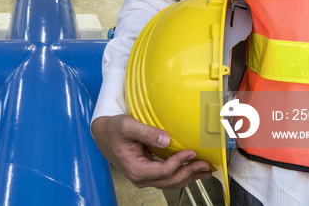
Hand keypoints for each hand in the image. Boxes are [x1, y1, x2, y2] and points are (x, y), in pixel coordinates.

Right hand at [91, 115, 211, 188]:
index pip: (163, 171)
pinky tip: (192, 169)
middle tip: (205, 164)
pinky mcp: (149, 173)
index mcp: (135, 169)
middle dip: (190, 173)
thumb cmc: (113, 129)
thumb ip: (146, 132)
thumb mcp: (127, 126)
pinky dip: (182, 174)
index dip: (179, 163)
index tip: (191, 152)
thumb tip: (166, 139)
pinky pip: (167, 177)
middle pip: (170, 180)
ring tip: (205, 170)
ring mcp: (145, 177)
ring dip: (189, 176)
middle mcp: (140, 178)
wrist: (103, 134)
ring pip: (171, 182)